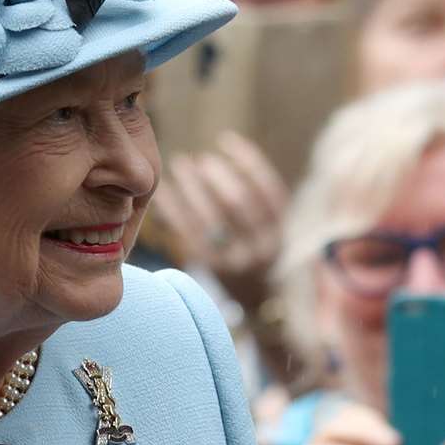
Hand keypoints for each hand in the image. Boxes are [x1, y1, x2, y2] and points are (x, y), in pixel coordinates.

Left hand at [151, 132, 288, 312]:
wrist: (256, 303)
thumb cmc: (257, 254)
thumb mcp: (267, 230)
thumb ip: (255, 200)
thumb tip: (226, 150)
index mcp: (280, 234)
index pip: (269, 190)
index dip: (248, 161)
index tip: (226, 140)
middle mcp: (262, 249)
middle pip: (238, 202)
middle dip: (217, 174)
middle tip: (201, 159)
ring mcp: (235, 261)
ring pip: (210, 217)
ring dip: (192, 186)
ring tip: (181, 165)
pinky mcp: (209, 270)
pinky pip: (188, 232)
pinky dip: (174, 208)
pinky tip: (165, 191)